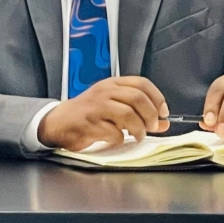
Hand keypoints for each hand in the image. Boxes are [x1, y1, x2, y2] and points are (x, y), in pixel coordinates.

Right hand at [38, 76, 169, 150]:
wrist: (59, 122)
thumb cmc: (88, 114)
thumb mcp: (113, 107)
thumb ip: (138, 112)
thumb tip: (164, 123)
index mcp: (111, 84)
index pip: (141, 83)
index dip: (157, 98)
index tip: (163, 113)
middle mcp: (104, 91)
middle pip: (138, 98)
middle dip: (150, 116)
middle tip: (152, 127)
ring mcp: (96, 106)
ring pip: (128, 115)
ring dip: (138, 129)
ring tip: (137, 136)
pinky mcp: (89, 123)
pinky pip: (114, 132)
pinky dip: (119, 139)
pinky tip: (115, 139)